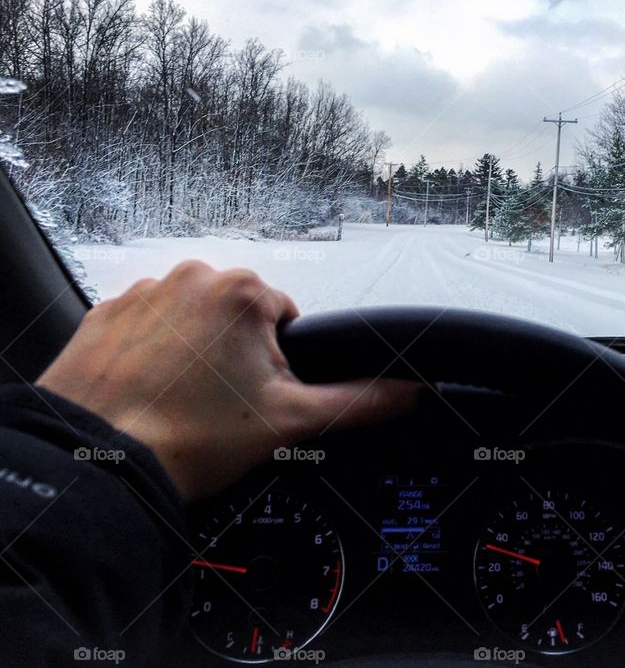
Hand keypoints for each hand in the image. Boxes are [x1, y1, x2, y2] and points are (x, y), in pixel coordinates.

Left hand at [37, 261, 422, 499]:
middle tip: (219, 405)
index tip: (253, 397)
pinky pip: (147, 328)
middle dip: (238, 356)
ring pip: (193, 322)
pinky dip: (153, 355)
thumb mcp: (290, 421)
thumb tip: (412, 392)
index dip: (279, 366)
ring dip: (196, 353)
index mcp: (243, 291)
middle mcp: (191, 277)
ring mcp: (141, 293)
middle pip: (239, 318)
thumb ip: (360, 401)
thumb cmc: (190, 438)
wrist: (97, 463)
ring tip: (182, 402)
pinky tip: (149, 393)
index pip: (287, 319)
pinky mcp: (103, 315)